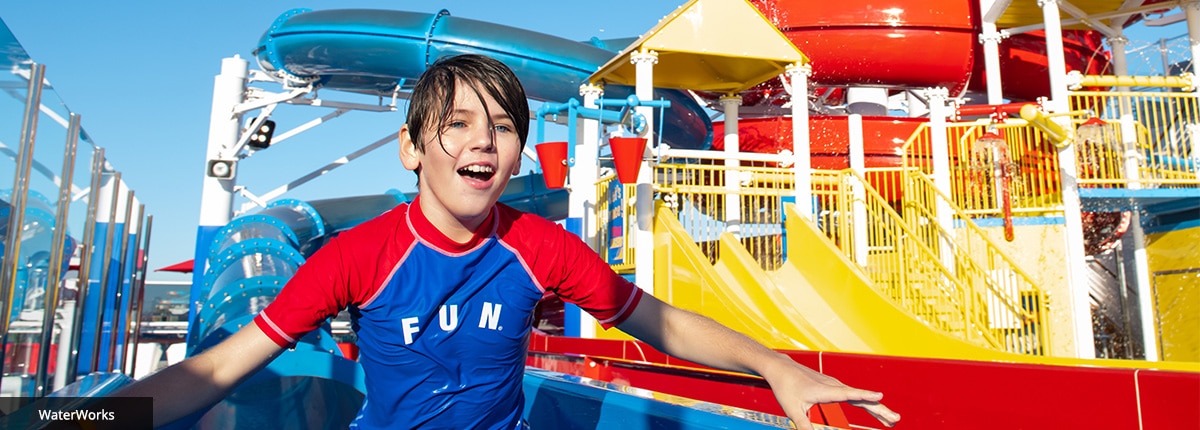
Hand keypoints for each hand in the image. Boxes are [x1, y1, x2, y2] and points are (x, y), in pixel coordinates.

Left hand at [762, 356, 899, 429]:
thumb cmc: (786, 387)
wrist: (782, 368)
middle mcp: (834, 385)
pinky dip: (867, 403)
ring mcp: (836, 385)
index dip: (864, 396)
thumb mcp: (793, 410)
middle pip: (861, 398)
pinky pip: (855, 396)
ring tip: (892, 421)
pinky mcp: (834, 387)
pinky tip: (876, 410)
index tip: (879, 397)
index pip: (849, 394)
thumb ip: (804, 426)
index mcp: (825, 390)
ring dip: (877, 408)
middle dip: (879, 409)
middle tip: (896, 419)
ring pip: (861, 398)